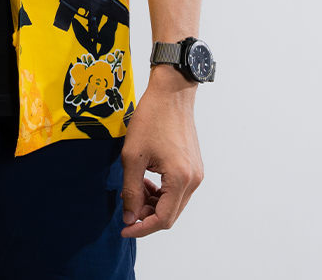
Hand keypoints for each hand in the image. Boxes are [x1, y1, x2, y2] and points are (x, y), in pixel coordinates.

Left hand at [120, 66, 203, 237]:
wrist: (171, 93)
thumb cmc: (151, 118)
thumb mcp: (133, 155)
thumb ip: (131, 190)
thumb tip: (130, 217)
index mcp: (180, 179)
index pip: (163, 219)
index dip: (142, 228)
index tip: (124, 228)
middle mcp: (194, 180)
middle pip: (170, 214)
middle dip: (146, 216)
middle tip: (126, 207)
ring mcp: (197, 173)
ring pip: (174, 203)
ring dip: (154, 204)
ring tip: (134, 191)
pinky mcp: (194, 166)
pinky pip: (178, 190)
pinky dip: (162, 192)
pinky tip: (146, 182)